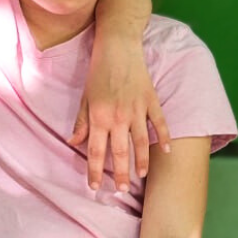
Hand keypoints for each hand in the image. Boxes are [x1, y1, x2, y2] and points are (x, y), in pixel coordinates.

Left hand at [68, 42, 170, 191]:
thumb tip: (73, 142)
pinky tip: (164, 151)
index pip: (96, 150)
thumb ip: (81, 122)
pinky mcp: (151, 100)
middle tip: (121, 190)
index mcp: (99, 116)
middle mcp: (119, 117)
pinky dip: (163, 138)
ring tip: (140, 176)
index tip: (94, 186)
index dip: (95, 170)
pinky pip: (159, 123)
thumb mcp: (85, 97)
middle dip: (120, 174)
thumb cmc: (97, 71)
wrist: (118, 46)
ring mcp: (137, 109)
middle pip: (120, 152)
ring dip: (140, 161)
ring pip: (141, 142)